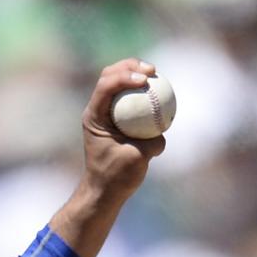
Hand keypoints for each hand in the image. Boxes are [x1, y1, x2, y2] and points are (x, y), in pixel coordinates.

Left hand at [81, 59, 166, 199]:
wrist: (105, 190)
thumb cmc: (116, 177)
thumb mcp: (136, 160)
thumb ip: (151, 143)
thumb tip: (163, 131)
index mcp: (94, 116)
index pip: (106, 85)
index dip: (125, 76)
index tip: (145, 79)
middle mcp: (98, 111)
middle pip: (110, 75)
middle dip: (130, 65)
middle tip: (151, 70)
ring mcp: (108, 113)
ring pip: (120, 83)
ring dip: (137, 73)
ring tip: (155, 74)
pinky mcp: (119, 119)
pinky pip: (132, 99)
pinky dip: (144, 92)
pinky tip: (160, 92)